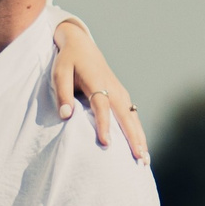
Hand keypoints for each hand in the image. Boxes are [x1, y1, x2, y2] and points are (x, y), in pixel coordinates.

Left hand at [50, 20, 148, 160]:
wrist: (81, 45)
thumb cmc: (68, 60)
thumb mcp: (59, 72)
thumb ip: (63, 94)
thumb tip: (65, 116)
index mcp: (97, 82)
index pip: (102, 106)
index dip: (104, 124)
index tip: (107, 143)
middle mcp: (113, 89)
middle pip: (126, 116)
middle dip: (133, 138)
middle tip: (139, 159)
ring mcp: (121, 93)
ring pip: (133, 119)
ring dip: (140, 139)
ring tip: (144, 160)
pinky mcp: (122, 97)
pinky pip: (133, 117)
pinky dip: (139, 133)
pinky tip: (142, 148)